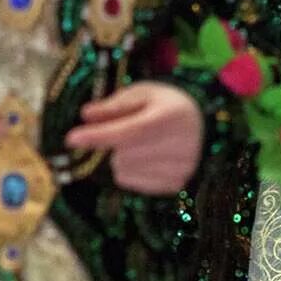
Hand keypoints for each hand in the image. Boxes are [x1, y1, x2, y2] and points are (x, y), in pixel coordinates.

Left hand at [64, 82, 204, 195]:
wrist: (208, 128)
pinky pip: (130, 182)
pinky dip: (129, 170)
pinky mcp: (172, 187)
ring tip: (143, 144)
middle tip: (129, 129)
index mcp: (170, 118)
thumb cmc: (170, 106)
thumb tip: (86, 115)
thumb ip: (115, 104)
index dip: (99, 135)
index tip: (71, 138)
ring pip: (122, 170)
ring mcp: (177, 171)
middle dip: (113, 143)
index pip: (128, 131)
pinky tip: (148, 158)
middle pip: (121, 153)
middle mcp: (177, 147)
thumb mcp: (145, 93)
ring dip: (121, 157)